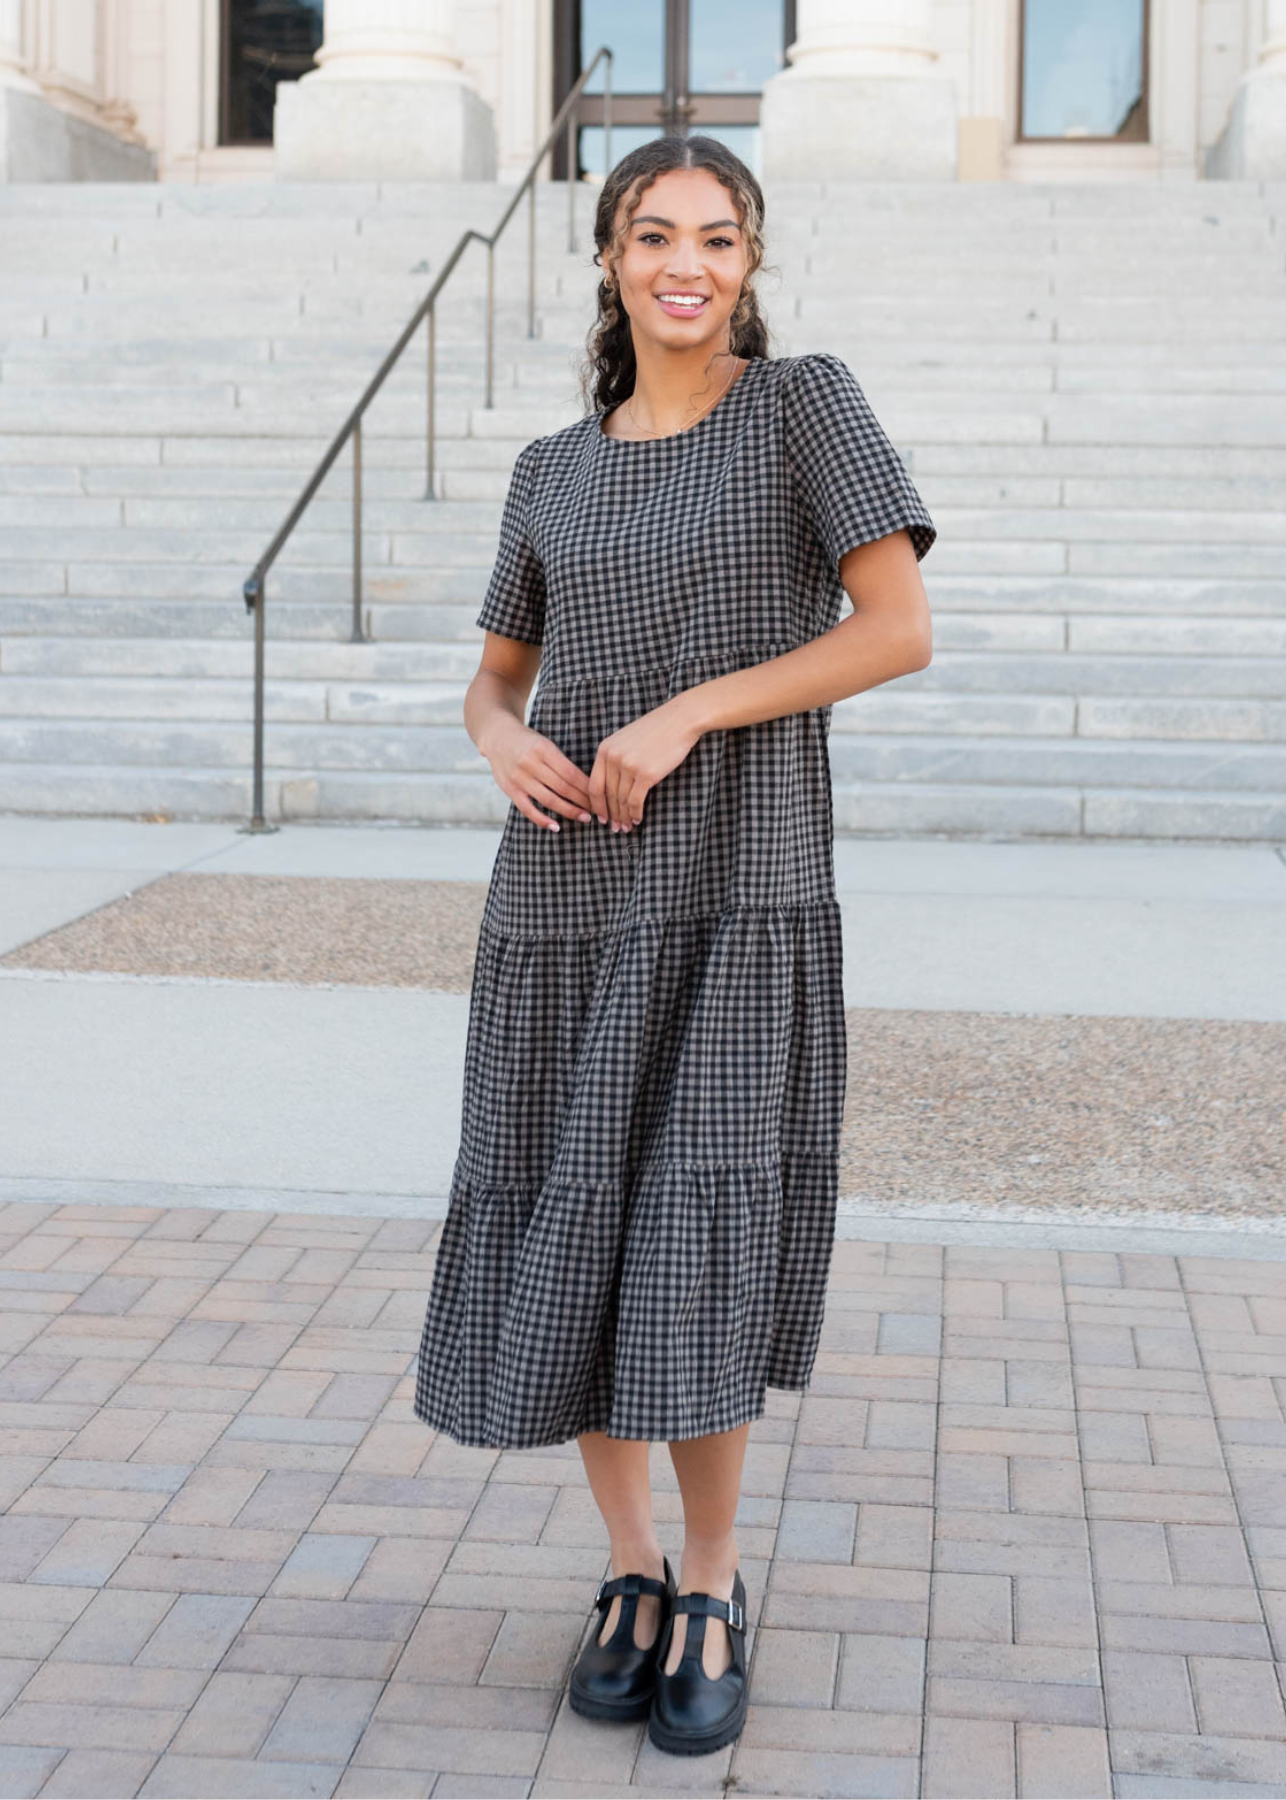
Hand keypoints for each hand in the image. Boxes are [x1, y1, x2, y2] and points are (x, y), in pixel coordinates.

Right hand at [481, 715, 592, 833]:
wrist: (498, 737)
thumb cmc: (528, 741)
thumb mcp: (545, 743)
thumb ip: (560, 761)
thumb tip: (586, 784)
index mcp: (543, 749)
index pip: (571, 773)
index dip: (587, 787)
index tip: (600, 795)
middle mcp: (530, 763)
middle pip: (562, 787)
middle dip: (582, 800)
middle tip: (597, 810)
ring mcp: (519, 778)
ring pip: (548, 799)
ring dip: (569, 811)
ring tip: (584, 817)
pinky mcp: (510, 790)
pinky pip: (528, 809)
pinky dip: (542, 820)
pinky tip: (556, 827)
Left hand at [589, 697, 703, 829]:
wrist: (680, 720)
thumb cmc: (656, 730)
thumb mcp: (626, 740)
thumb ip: (615, 759)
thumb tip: (612, 787)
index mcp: (604, 749)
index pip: (594, 784)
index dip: (597, 804)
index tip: (601, 817)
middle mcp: (613, 758)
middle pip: (608, 795)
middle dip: (611, 815)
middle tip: (615, 828)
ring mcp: (628, 766)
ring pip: (621, 800)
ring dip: (624, 817)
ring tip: (627, 827)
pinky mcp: (646, 774)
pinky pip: (635, 801)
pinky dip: (636, 813)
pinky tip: (638, 819)